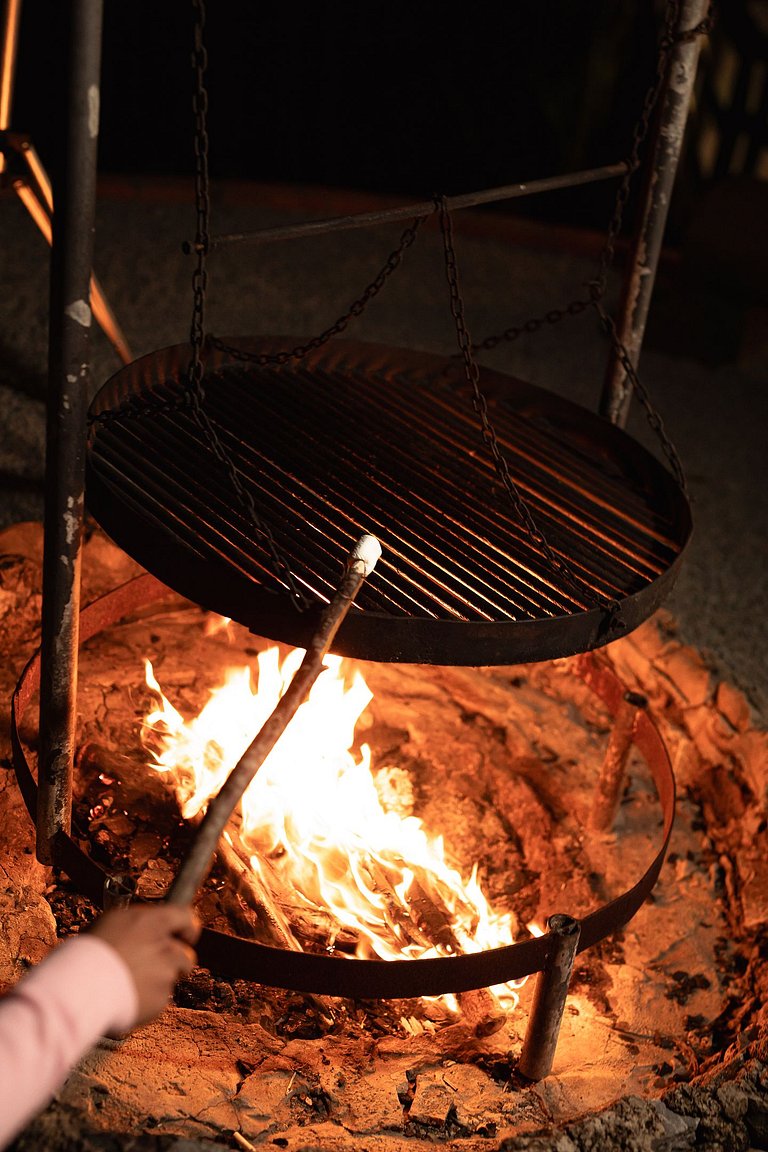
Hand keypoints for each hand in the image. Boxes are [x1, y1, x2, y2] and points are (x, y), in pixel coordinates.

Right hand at [89, 903, 199, 1028]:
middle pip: (185, 954)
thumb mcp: (112, 923)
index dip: (188, 926)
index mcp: (152, 923)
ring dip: (158, 981)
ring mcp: (165, 975)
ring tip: (130, 984)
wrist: (80, 988)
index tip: (187, 934)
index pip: (185, 917)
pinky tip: (126, 998)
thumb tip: (147, 929)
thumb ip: (139, 925)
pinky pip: (159, 999)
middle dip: (175, 962)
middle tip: (153, 967)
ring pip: (172, 978)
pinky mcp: (160, 1000)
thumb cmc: (88, 952)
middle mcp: (165, 947)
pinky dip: (147, 1000)